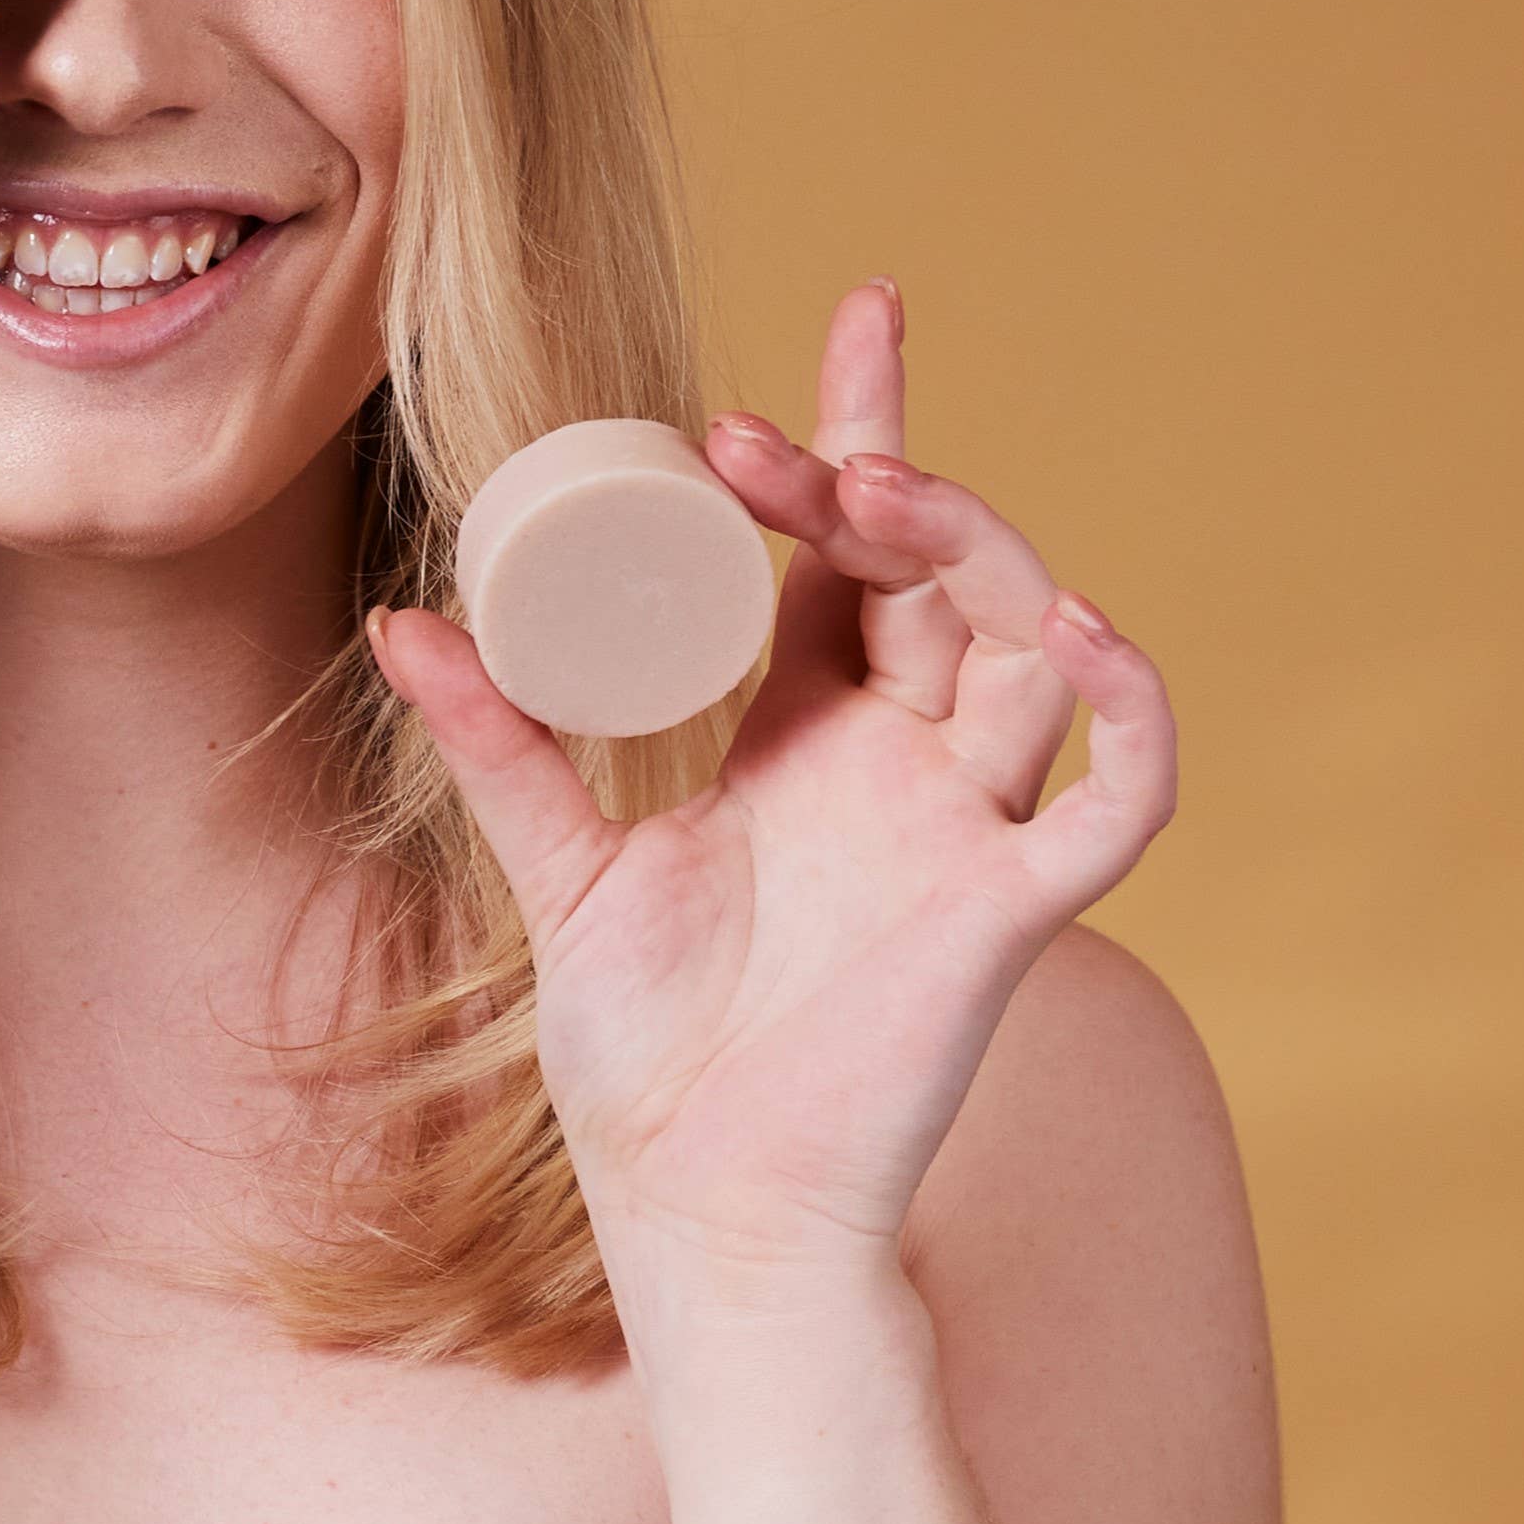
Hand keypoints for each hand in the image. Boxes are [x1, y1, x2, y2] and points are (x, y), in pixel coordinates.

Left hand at [368, 280, 1176, 1311]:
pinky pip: (1113, 804)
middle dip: (881, 483)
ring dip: (976, 552)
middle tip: (771, 443)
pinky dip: (1128, 718)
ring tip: (881, 492)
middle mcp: (897, 760)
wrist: (699, 1207)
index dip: (864, 430)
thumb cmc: (645, 1051)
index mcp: (803, 727)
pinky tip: (1074, 635)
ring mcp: (962, 828)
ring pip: (1024, 651)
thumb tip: (396, 621)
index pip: (850, 547)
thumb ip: (496, 742)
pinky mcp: (1008, 913)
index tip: (865, 315)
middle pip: (936, 574)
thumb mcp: (556, 863)